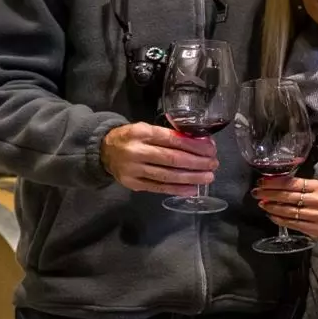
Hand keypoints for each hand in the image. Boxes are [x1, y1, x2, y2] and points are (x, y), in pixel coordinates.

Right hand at [101, 122, 217, 195]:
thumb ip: (168, 135)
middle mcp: (137, 151)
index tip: (210, 148)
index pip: (172, 140)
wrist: (104, 151)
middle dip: (196, 162)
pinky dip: (177, 189)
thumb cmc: (131, 138)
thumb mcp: (146, 128)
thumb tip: (198, 142)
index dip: (194, 145)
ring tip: (207, 177)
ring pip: (167, 175)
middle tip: (213, 164)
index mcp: (142, 133)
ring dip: (191, 177)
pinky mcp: (133, 184)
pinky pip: (158, 188)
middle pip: (172, 159)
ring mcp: (134, 170)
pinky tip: (192, 189)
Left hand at [253, 176, 317, 239]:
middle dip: (269, 194)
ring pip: (289, 211)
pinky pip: (293, 223)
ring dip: (272, 207)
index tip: (262, 181)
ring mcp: (316, 216)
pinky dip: (280, 219)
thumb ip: (300, 186)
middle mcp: (317, 201)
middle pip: (289, 196)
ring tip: (262, 204)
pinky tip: (271, 215)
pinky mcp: (313, 229)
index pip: (292, 183)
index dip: (275, 182)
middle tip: (256, 192)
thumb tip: (275, 184)